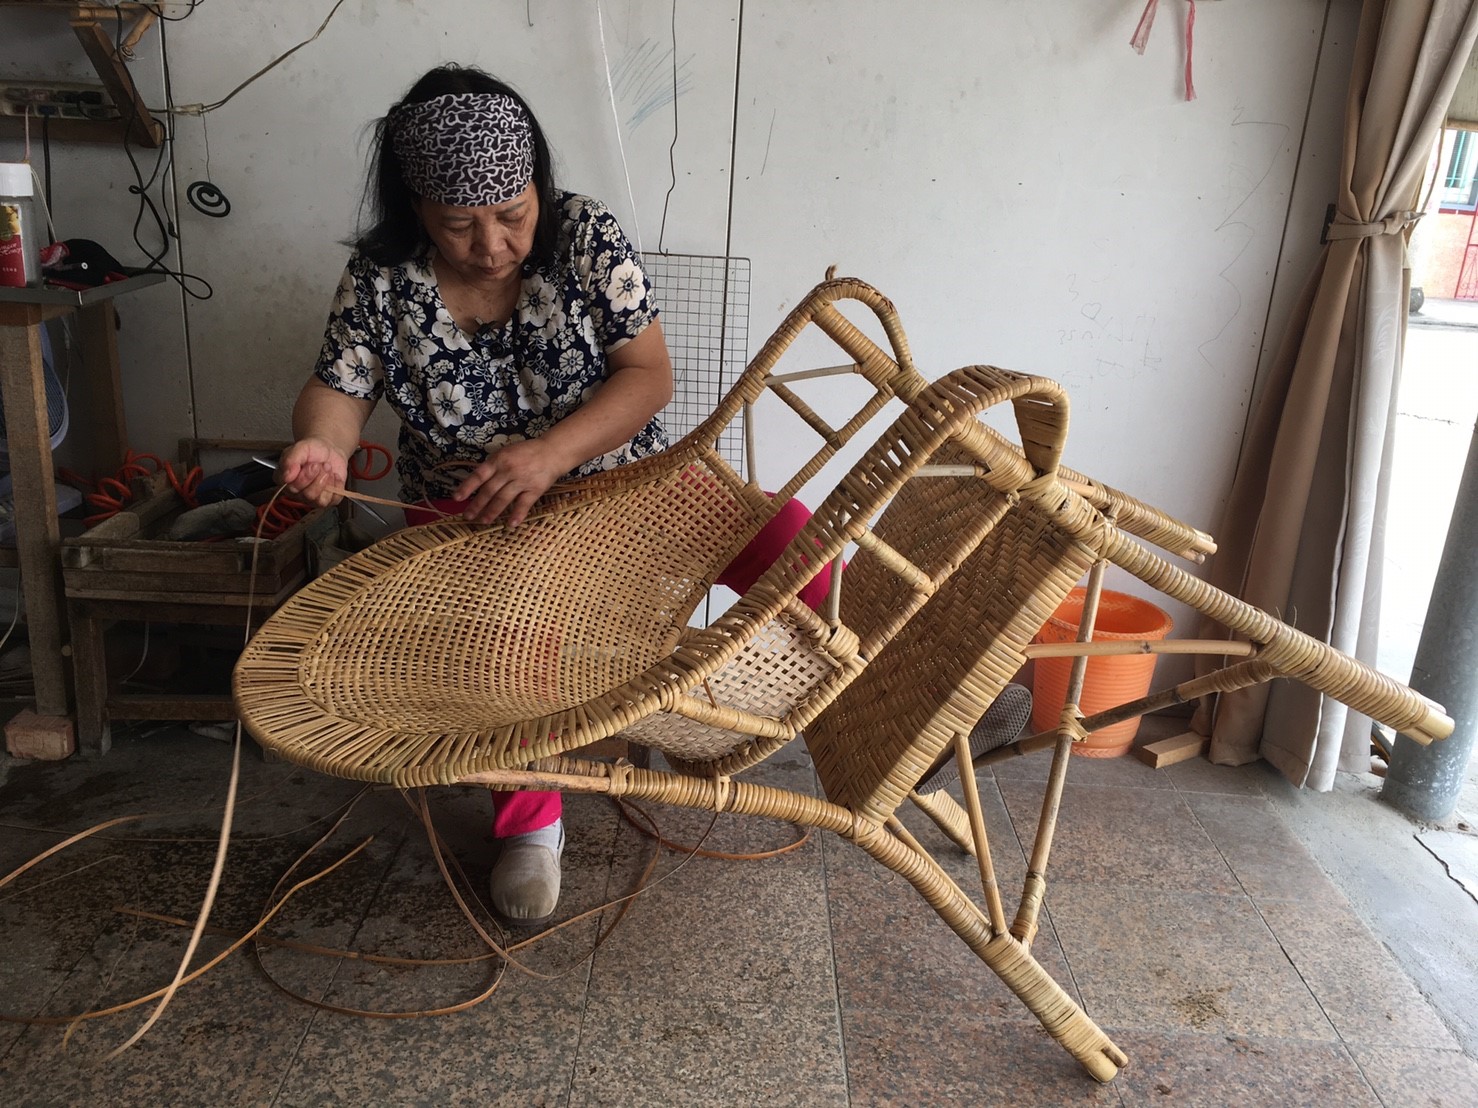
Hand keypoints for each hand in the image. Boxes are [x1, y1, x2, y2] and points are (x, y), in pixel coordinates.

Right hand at [278, 437, 349, 506]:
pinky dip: (338, 486)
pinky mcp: (328, 499)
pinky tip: (334, 476)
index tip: (313, 464)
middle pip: (308, 495)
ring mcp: (312, 498)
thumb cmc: (312, 450)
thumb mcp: (300, 448)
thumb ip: (291, 460)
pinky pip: (334, 500)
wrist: (328, 450)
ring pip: (320, 501)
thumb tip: (286, 477)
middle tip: (320, 465)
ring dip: (328, 481)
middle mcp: (297, 492)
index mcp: (285, 480)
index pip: (292, 487)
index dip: (305, 477)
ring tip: (327, 468)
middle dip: (318, 477)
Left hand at [452, 438, 567, 526]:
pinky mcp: (534, 490)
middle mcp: (508, 471)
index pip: (478, 476)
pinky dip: (517, 515)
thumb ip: (492, 466)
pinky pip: (523, 504)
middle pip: (489, 491)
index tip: (457, 499)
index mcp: (498, 460)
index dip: (467, 487)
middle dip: (477, 505)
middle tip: (468, 516)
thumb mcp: (505, 453)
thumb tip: (476, 482)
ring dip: (492, 512)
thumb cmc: (525, 452)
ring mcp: (521, 481)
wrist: (551, 452)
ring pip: (503, 499)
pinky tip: (510, 525)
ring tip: (484, 521)